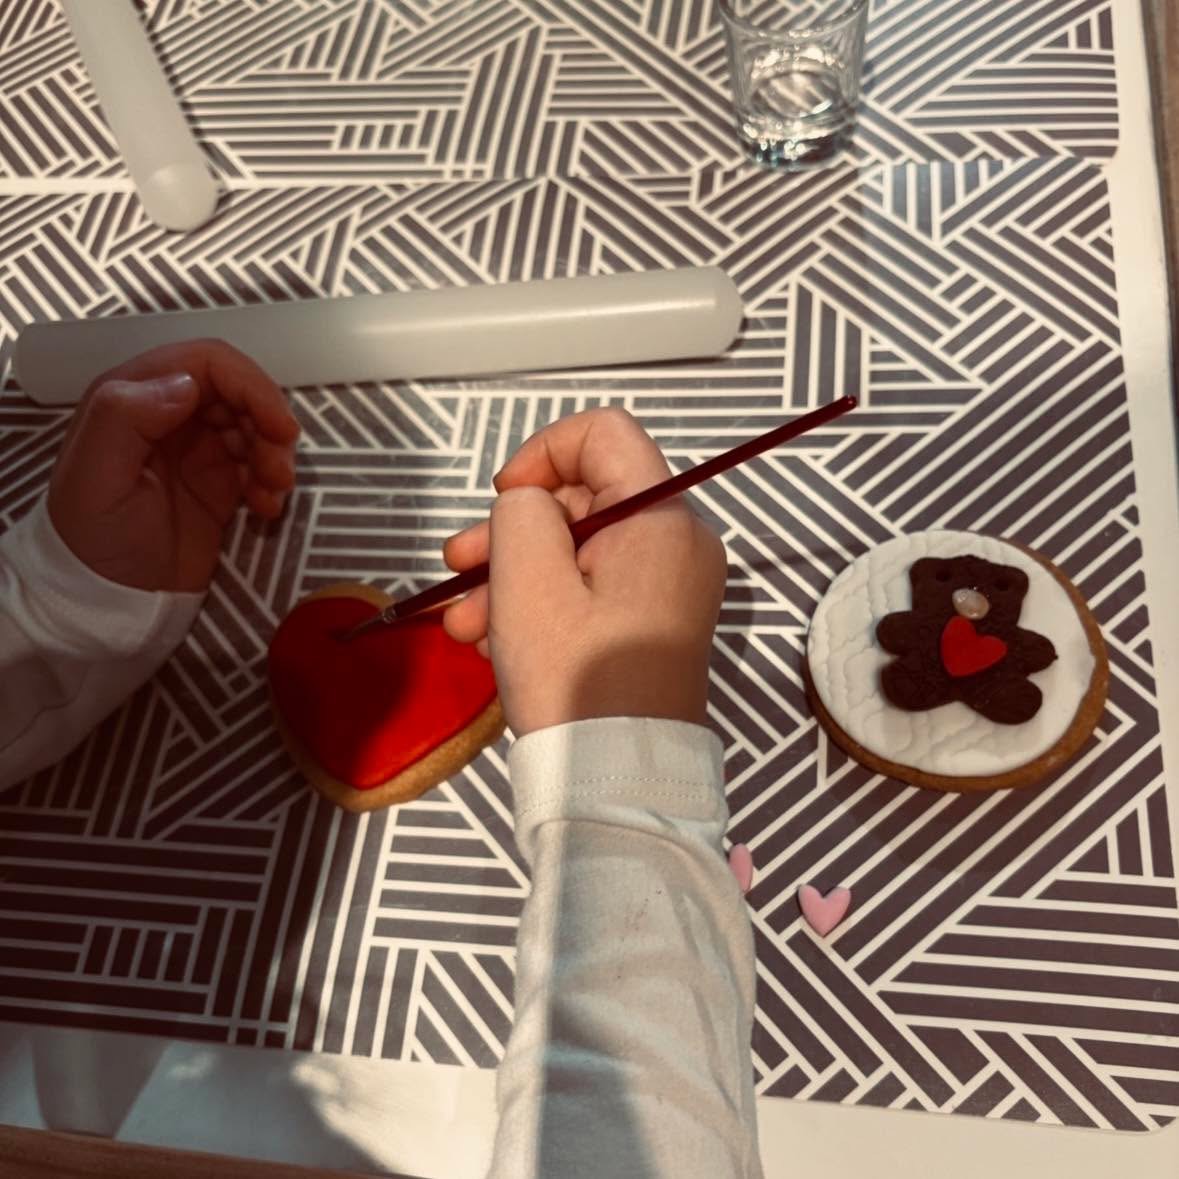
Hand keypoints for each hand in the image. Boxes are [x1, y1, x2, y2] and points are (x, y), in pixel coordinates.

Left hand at [47, 339, 298, 592]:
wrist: (107, 603)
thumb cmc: (94, 539)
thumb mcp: (96, 477)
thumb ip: (127, 416)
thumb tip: (188, 384)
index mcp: (135, 397)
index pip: (208, 364)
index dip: (252, 386)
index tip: (281, 428)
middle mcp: (169, 414)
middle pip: (241, 393)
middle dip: (270, 425)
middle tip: (280, 473)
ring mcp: (197, 449)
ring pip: (256, 428)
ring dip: (276, 456)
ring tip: (273, 496)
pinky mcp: (218, 484)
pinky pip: (259, 465)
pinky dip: (272, 484)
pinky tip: (265, 511)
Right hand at [442, 408, 726, 736]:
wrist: (619, 781)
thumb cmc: (578, 680)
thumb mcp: (528, 579)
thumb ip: (520, 512)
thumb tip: (528, 504)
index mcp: (660, 518)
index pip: (604, 434)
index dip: (542, 452)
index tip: (502, 499)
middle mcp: (676, 543)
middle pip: (582, 498)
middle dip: (510, 530)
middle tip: (457, 566)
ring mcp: (668, 587)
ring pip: (578, 550)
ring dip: (512, 575)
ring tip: (462, 622)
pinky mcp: (654, 625)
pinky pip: (592, 590)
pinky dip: (543, 603)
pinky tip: (492, 640)